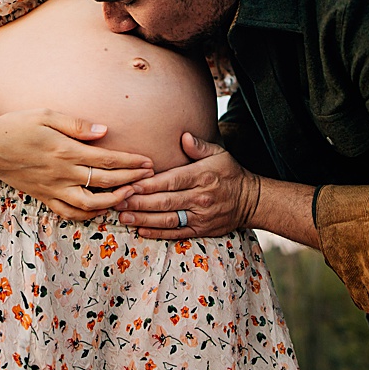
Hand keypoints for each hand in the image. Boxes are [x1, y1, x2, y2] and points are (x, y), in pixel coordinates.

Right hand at [0, 110, 153, 219]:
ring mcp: (53, 188)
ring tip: (129, 193)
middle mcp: (62, 173)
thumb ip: (77, 125)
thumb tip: (104, 132)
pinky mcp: (44, 197)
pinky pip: (70, 213)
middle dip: (131, 179)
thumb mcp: (46, 115)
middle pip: (106, 181)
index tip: (148, 161)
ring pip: (90, 204)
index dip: (131, 162)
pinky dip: (88, 214)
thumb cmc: (15, 126)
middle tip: (149, 177)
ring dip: (114, 201)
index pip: (108, 159)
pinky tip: (101, 208)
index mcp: (66, 151)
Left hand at [118, 133, 260, 238]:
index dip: (149, 184)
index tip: (129, 184)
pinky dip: (157, 233)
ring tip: (123, 216)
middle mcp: (201, 198)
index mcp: (202, 176)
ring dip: (143, 219)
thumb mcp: (220, 154)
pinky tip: (140, 229)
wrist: (250, 201)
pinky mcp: (201, 230)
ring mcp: (201, 216)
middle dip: (139, 202)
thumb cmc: (229, 173)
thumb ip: (199, 146)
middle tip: (117, 200)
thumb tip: (184, 136)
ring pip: (168, 219)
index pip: (172, 181)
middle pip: (165, 201)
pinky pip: (176, 233)